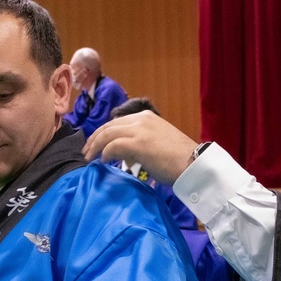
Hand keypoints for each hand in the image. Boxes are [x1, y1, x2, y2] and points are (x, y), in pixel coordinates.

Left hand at [82, 110, 197, 184]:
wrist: (194, 164)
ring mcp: (139, 130)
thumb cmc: (179, 159)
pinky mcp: (138, 144)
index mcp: (146, 117)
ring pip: (107, 135)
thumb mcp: (157, 142)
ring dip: (95, 146)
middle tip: (86, 151)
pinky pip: (113, 146)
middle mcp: (141, 120)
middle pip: (108, 126)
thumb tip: (124, 155)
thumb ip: (140, 142)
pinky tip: (103, 161)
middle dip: (94, 139)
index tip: (95, 144)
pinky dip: (104, 153)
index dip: (103, 133)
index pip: (117, 122)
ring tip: (89, 157)